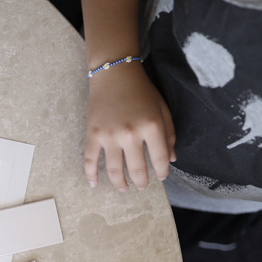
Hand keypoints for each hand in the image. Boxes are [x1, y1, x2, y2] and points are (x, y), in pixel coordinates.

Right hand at [84, 63, 175, 189]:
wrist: (114, 73)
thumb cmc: (140, 90)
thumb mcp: (162, 108)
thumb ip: (169, 134)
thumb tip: (171, 158)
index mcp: (151, 126)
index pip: (159, 159)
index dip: (162, 172)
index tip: (160, 177)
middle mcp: (131, 134)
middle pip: (137, 169)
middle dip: (141, 182)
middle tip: (142, 187)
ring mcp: (110, 135)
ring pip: (114, 170)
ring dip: (120, 183)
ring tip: (124, 188)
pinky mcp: (93, 134)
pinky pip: (90, 160)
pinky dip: (90, 174)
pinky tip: (94, 184)